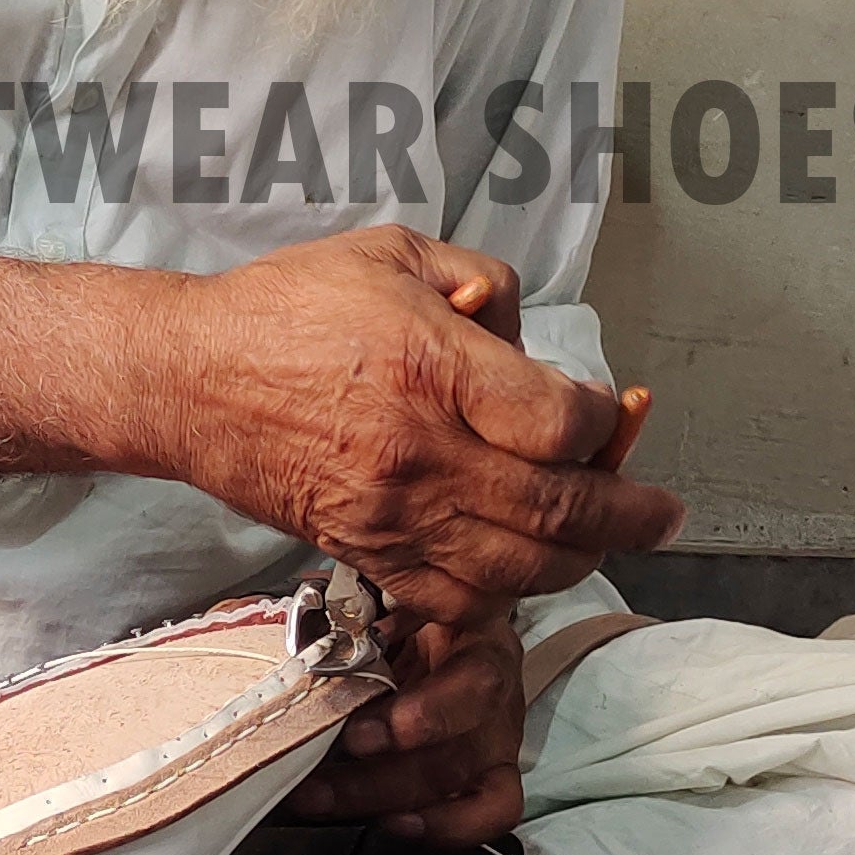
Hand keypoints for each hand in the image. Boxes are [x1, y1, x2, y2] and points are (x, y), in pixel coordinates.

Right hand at [154, 228, 682, 636]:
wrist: (190, 381)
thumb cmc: (287, 309)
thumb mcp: (394, 253)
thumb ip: (481, 279)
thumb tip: (529, 332)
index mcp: (432, 367)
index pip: (562, 423)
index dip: (605, 422)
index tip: (608, 409)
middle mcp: (420, 452)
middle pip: (559, 510)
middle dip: (630, 514)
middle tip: (664, 514)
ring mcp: (392, 514)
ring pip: (519, 569)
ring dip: (578, 560)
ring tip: (605, 540)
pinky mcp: (365, 553)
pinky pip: (456, 601)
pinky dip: (504, 594)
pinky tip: (523, 567)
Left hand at [282, 612, 529, 844]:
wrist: (446, 623)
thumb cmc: (415, 611)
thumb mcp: (395, 598)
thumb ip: (364, 617)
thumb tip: (304, 642)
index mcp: (481, 641)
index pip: (475, 685)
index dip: (423, 718)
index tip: (358, 734)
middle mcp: (498, 698)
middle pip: (453, 755)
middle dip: (375, 779)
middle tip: (313, 785)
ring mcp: (498, 742)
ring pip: (455, 788)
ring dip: (379, 801)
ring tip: (320, 801)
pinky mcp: (493, 775)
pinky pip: (487, 814)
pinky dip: (441, 828)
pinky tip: (387, 824)